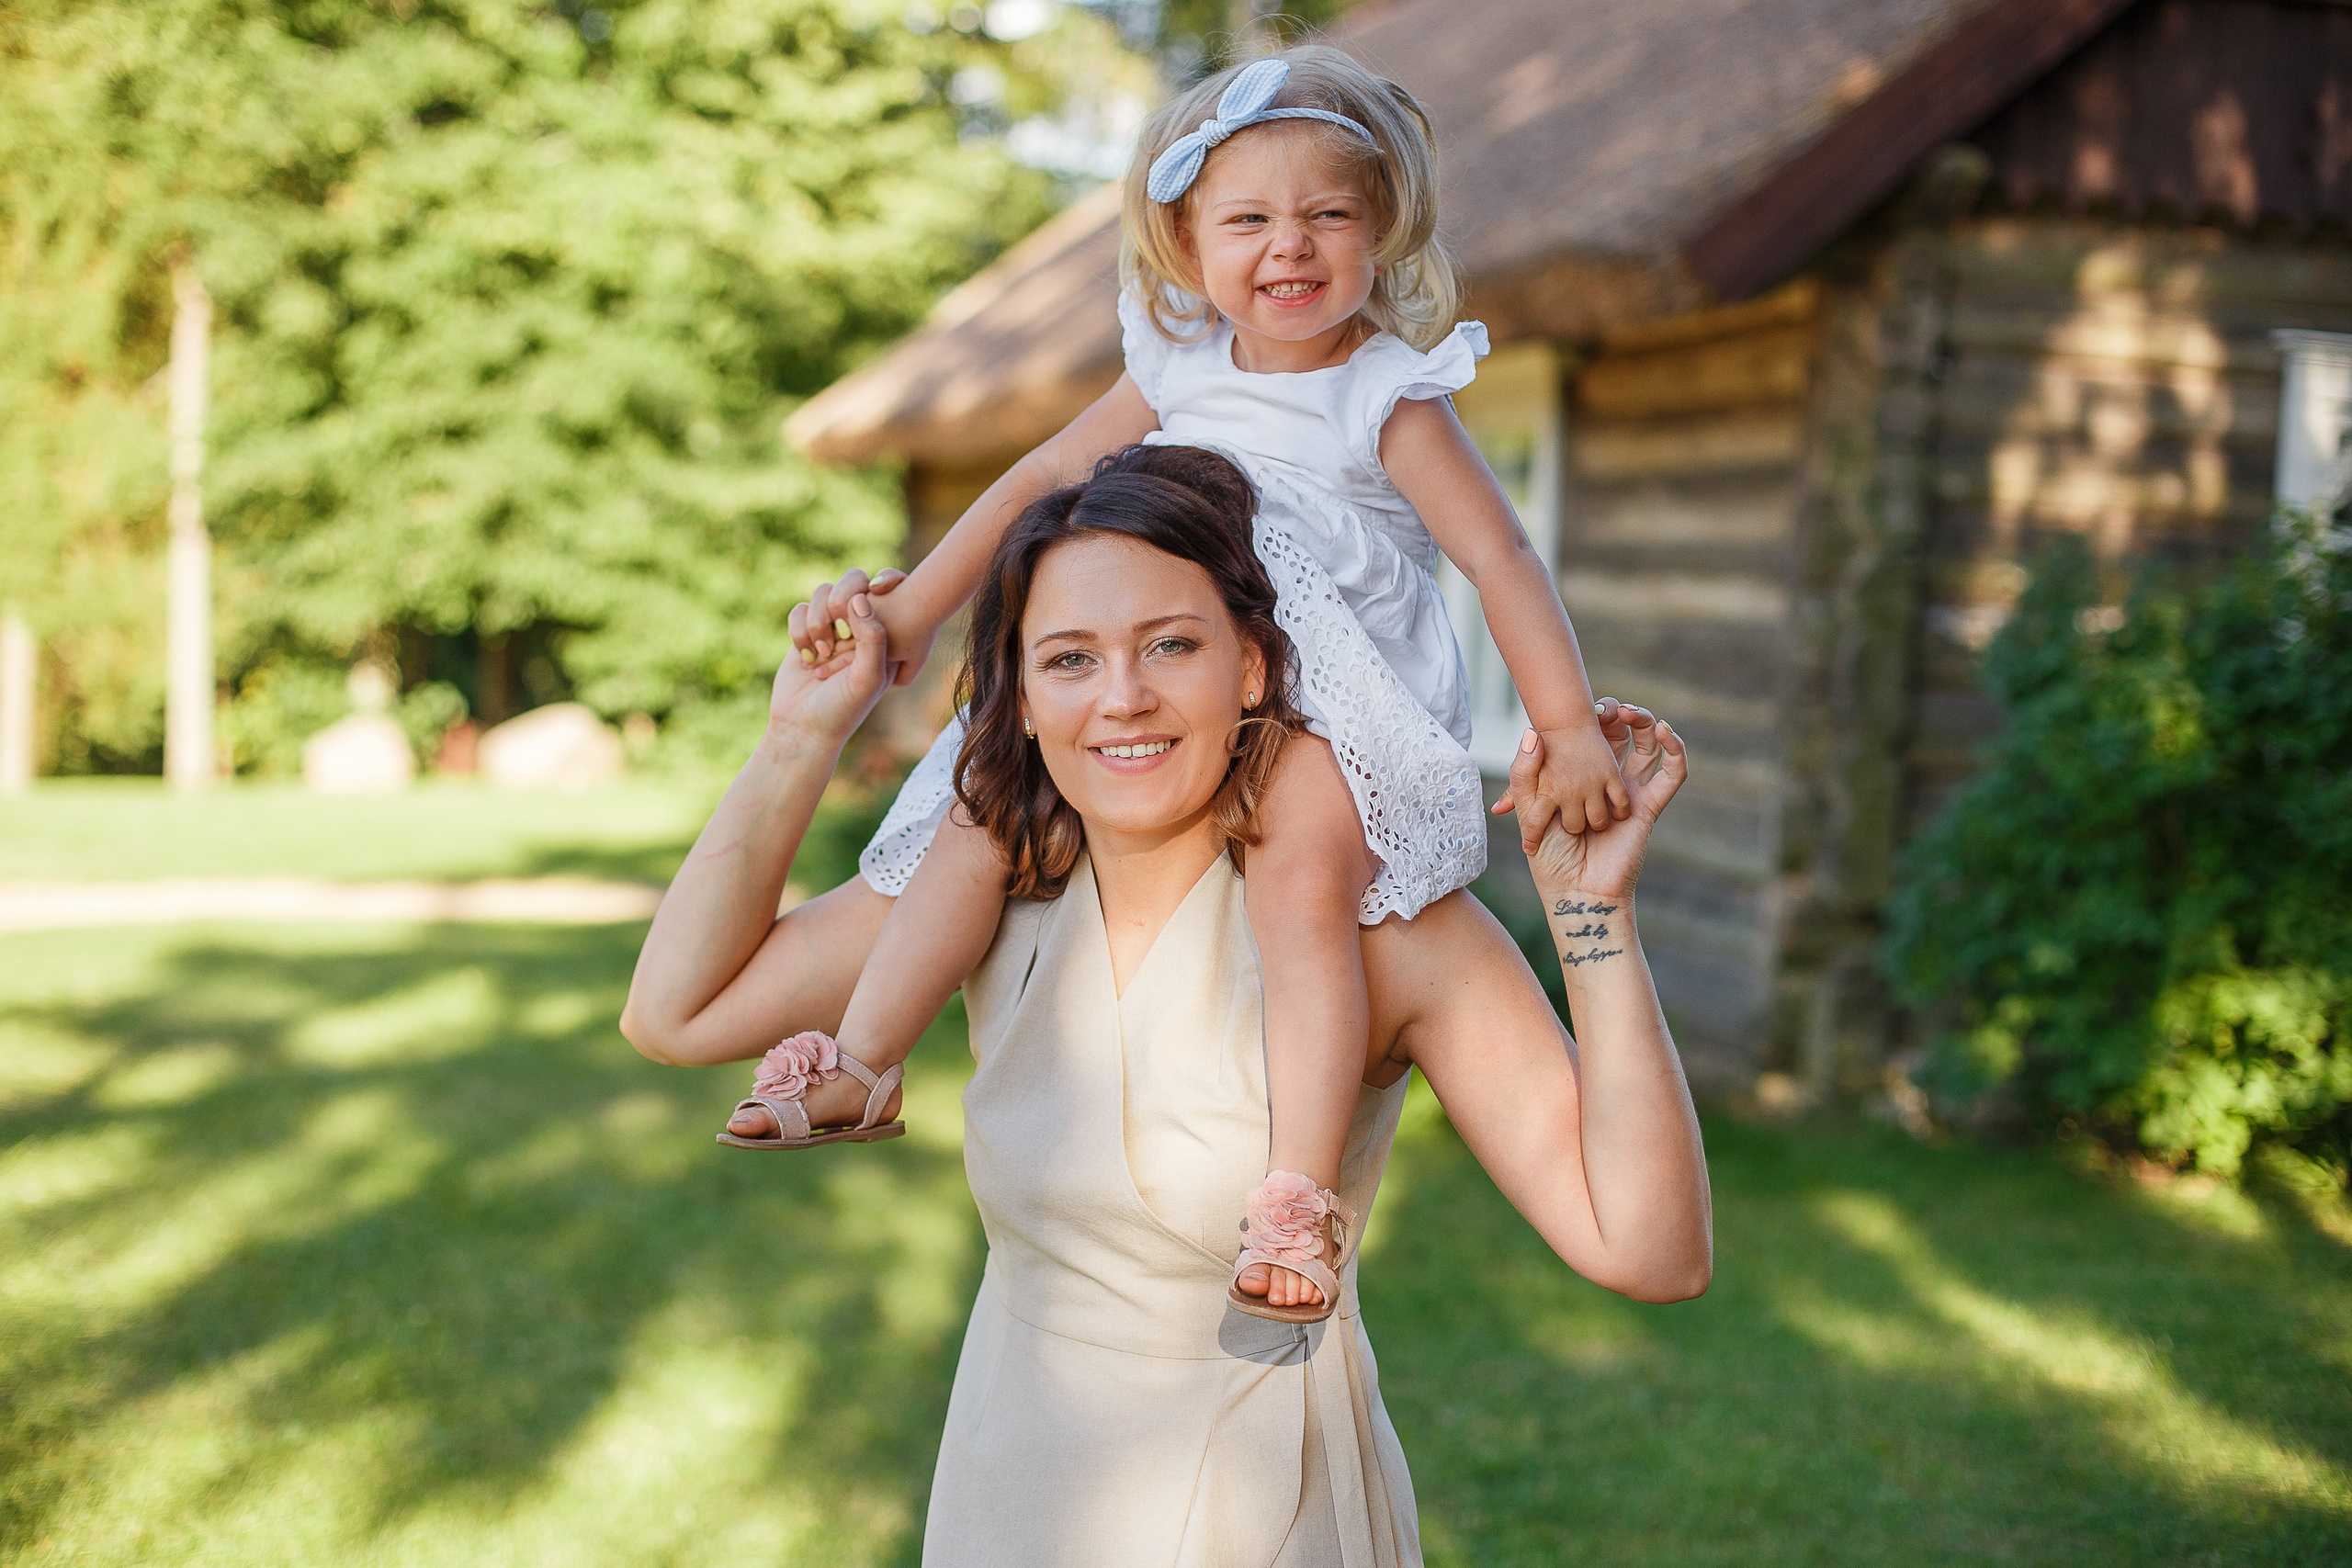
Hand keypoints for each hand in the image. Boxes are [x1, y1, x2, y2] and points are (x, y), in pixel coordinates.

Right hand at [768, 581, 893, 752]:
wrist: (803, 727)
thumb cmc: (844, 707)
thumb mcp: (868, 676)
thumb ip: (872, 637)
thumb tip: (860, 597)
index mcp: (887, 632)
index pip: (892, 587)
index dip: (886, 579)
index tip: (879, 590)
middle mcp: (860, 624)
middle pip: (854, 579)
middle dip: (842, 600)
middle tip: (841, 631)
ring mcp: (830, 626)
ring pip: (823, 592)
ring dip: (819, 622)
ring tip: (823, 655)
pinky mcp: (804, 631)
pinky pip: (799, 609)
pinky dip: (799, 631)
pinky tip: (807, 659)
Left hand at [1507, 706, 1685, 901]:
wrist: (1572, 891)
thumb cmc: (1547, 854)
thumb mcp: (1528, 807)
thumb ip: (1524, 771)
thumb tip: (1532, 732)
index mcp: (1579, 777)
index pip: (1590, 734)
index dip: (1591, 715)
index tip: (1583, 704)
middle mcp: (1606, 781)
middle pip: (1621, 734)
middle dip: (1615, 713)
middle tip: (1607, 705)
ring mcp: (1630, 792)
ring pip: (1648, 745)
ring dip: (1644, 721)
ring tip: (1629, 711)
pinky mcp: (1649, 806)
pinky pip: (1672, 774)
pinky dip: (1675, 749)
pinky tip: (1664, 730)